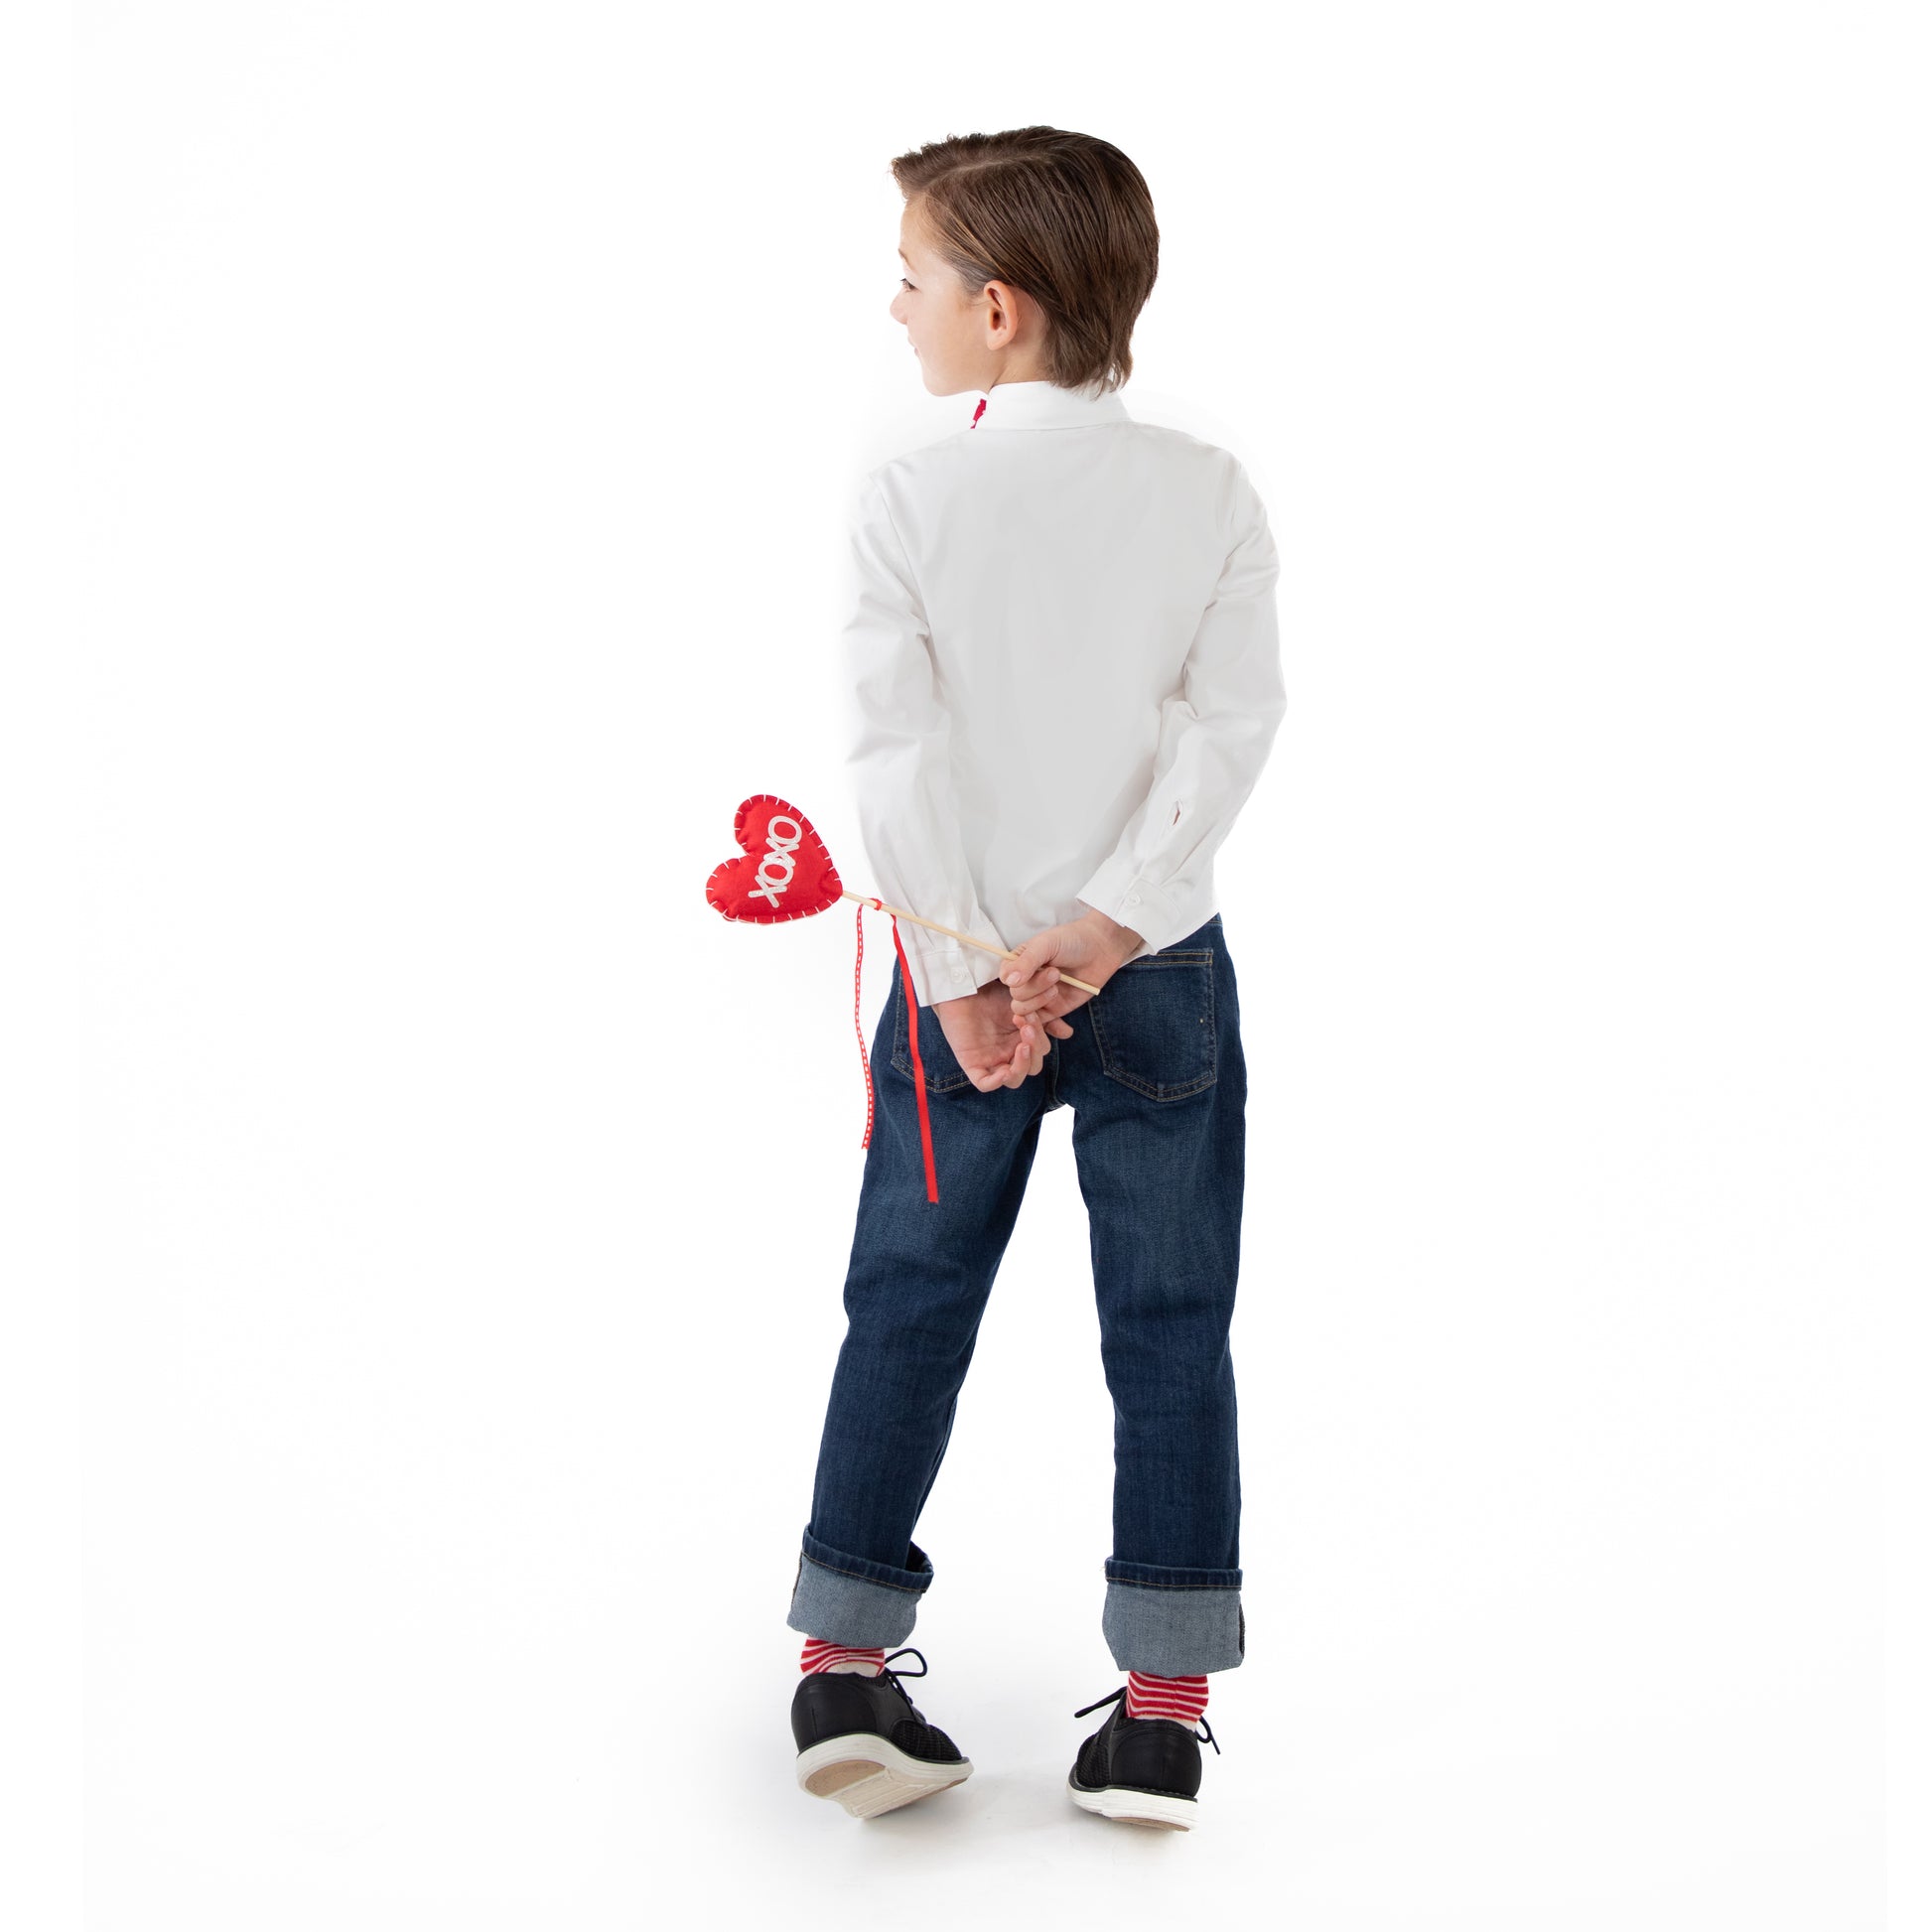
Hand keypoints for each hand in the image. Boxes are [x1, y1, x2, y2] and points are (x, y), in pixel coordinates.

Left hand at [931, 976, 1054, 1091]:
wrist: (963, 984)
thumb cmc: (991, 990)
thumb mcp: (1024, 1001)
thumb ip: (1046, 1017)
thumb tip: (1067, 1033)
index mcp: (1022, 1040)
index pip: (1041, 1052)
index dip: (1041, 1038)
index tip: (1033, 1015)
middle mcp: (1008, 1053)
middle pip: (1032, 1067)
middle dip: (1035, 1048)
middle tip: (1026, 1026)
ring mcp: (991, 1060)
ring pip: (1014, 1080)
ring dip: (1022, 1065)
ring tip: (1022, 1045)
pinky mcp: (972, 1064)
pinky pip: (986, 1084)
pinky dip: (998, 1081)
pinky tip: (1005, 1069)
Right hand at [1001, 909, 1144, 1026]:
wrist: (1100, 949)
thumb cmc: (1071, 940)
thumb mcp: (1046, 945)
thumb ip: (1027, 962)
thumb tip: (1009, 981)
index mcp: (1018, 963)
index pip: (1005, 979)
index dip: (1017, 979)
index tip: (1038, 967)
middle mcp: (1025, 981)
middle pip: (1016, 996)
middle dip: (1035, 987)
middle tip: (1055, 972)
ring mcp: (1038, 997)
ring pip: (1024, 1011)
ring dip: (1040, 1000)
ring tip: (1058, 986)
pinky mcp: (1053, 1010)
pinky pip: (1042, 1024)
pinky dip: (1049, 1025)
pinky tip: (1059, 1020)